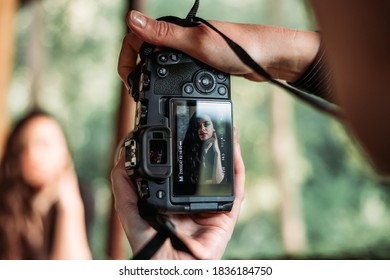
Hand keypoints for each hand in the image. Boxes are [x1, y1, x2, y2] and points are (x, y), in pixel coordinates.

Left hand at [110, 129, 244, 258]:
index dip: (181, 148)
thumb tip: (122, 159)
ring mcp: (210, 206)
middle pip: (203, 168)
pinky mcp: (225, 215)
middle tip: (207, 123)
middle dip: (208, 145)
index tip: (178, 129)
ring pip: (221, 173)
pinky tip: (234, 148)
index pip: (179, 169)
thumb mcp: (132, 215)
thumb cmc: (152, 251)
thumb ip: (125, 189)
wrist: (172, 271)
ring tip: (226, 128)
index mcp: (172, 198)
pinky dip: (237, 168)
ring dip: (226, 150)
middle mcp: (192, 199)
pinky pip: (235, 189)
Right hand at [118, 10, 320, 86]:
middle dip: (136, 69)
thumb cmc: (237, 47)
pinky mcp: (200, 63)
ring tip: (149, 93)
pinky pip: (177, 70)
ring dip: (151, 76)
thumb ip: (164, 35)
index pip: (139, 37)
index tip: (128, 77)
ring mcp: (191, 51)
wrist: (266, 59)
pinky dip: (169, 81)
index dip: (128, 57)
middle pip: (147, 51)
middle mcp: (181, 38)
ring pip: (161, 62)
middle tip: (136, 89)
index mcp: (176, 30)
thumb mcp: (197, 43)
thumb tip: (132, 20)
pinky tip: (173, 90)